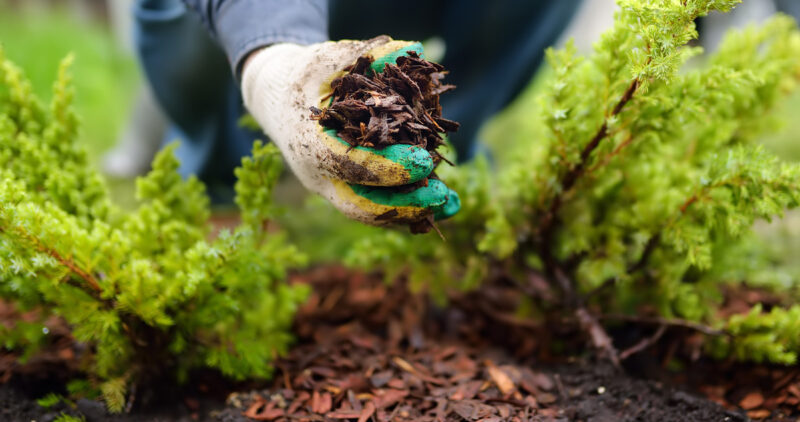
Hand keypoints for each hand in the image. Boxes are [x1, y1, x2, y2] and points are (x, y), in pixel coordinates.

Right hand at [241, 36, 459, 226]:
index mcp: (308, 143)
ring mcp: (330, 188)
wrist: (275, 99)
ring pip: (370, 212)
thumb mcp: (328, 59)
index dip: (388, 167)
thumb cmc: (303, 76)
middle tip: (442, 196)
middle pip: (360, 205)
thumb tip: (411, 50)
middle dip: (403, 205)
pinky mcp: (344, 190)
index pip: (349, 164)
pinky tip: (443, 204)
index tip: (425, 161)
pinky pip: (377, 207)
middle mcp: (317, 175)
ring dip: (412, 212)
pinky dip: (408, 208)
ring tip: (451, 205)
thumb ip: (366, 55)